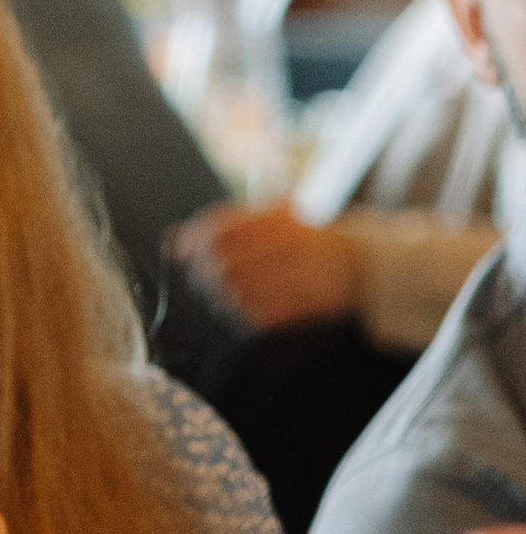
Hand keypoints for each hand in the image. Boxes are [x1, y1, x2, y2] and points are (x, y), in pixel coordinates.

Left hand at [166, 199, 360, 334]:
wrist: (363, 264)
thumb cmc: (303, 240)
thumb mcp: (272, 219)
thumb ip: (224, 226)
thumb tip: (171, 239)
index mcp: (281, 219)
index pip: (222, 227)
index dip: (193, 240)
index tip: (180, 250)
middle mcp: (293, 244)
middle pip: (225, 262)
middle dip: (203, 272)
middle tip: (202, 276)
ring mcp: (303, 274)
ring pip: (240, 291)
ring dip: (221, 295)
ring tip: (223, 293)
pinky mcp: (311, 303)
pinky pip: (262, 315)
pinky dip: (244, 314)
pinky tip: (244, 308)